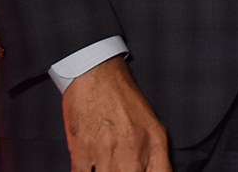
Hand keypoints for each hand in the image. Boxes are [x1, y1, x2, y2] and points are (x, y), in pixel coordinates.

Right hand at [61, 56, 169, 171]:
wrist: (97, 74)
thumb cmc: (123, 100)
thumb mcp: (151, 127)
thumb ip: (155, 158)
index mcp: (155, 142)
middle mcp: (134, 147)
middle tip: (121, 168)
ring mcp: (107, 150)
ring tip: (106, 166)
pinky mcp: (82, 150)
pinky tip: (91, 166)